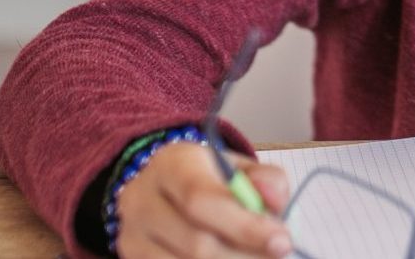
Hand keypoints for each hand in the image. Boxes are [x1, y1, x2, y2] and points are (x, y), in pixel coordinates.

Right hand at [112, 141, 293, 257]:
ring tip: (253, 258)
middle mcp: (142, 200)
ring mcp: (132, 235)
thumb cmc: (208, 178)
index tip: (282, 241)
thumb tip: (275, 202)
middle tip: (276, 256)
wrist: (160, 187)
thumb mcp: (238, 168)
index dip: (245, 226)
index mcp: (172, 165)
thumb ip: (266, 180)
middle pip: (196, 244)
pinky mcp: (132, 257)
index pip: (202, 200)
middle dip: (245, 256)